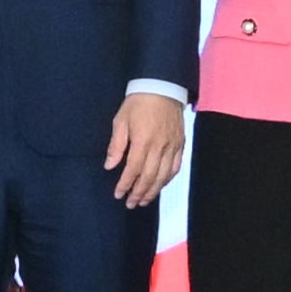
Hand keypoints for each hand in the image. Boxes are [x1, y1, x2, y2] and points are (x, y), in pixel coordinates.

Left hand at [105, 90, 186, 209]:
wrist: (163, 87)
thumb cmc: (138, 103)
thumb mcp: (121, 120)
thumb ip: (116, 145)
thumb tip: (109, 166)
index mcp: (143, 140)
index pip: (134, 169)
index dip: (126, 184)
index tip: (119, 194)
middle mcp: (160, 146)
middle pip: (150, 176)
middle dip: (139, 193)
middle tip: (131, 204)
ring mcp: (172, 146)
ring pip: (164, 175)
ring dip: (153, 190)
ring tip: (144, 201)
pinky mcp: (180, 144)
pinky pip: (176, 166)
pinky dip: (168, 179)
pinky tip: (160, 185)